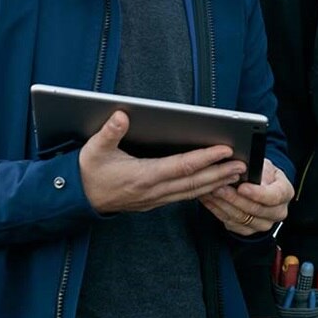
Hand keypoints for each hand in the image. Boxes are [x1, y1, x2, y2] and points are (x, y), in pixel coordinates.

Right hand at [79, 111, 245, 213]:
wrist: (76, 199)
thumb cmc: (87, 172)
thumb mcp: (93, 150)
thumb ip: (109, 133)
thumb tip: (121, 115)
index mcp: (142, 177)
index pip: (180, 167)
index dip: (204, 158)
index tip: (224, 149)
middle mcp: (152, 191)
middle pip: (193, 183)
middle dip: (219, 173)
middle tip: (242, 164)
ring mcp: (154, 199)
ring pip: (191, 192)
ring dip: (215, 183)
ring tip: (235, 173)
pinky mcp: (153, 202)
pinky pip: (183, 196)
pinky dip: (201, 190)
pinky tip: (214, 184)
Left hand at [200, 158, 293, 235]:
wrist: (262, 186)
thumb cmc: (264, 173)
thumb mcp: (265, 165)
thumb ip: (258, 169)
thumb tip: (243, 168)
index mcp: (285, 193)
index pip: (273, 196)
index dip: (257, 193)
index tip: (242, 187)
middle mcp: (278, 212)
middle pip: (256, 210)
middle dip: (235, 198)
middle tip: (220, 187)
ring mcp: (264, 224)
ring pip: (241, 218)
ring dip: (224, 205)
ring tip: (212, 191)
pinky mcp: (249, 231)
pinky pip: (231, 224)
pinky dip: (219, 212)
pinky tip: (210, 201)